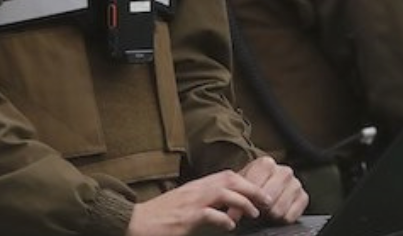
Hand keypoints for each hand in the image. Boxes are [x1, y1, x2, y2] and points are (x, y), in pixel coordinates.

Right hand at [125, 170, 264, 235]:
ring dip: (243, 203)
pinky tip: (231, 226)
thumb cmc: (161, 215)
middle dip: (253, 189)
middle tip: (267, 201)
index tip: (261, 191)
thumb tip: (227, 207)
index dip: (247, 181)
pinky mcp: (185, 218)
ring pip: (224, 193)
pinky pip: (209, 214)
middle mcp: (196, 189)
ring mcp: (191, 202)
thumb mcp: (185, 202)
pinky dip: (223, 219)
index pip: (228, 175)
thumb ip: (205, 200)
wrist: (134, 222)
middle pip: (231, 180)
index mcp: (198, 185)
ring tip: (255, 213)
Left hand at [238, 156, 308, 222]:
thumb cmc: (250, 190)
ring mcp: (295, 183)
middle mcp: (284, 171)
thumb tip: (233, 215)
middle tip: (256, 209)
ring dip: (270, 214)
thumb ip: (236, 199)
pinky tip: (278, 212)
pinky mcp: (303, 197)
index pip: (256, 187)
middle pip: (269, 198)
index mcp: (266, 164)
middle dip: (260, 208)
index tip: (239, 211)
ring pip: (279, 208)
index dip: (246, 201)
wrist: (261, 195)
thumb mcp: (240, 190)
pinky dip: (282, 219)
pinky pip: (290, 216)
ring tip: (266, 210)